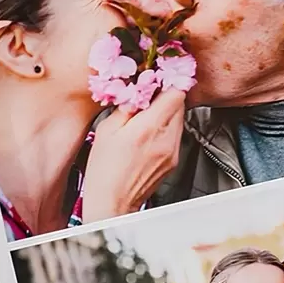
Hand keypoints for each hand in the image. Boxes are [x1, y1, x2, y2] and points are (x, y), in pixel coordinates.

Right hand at [83, 88, 185, 222]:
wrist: (112, 203)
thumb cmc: (104, 171)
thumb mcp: (106, 131)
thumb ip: (126, 107)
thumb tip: (137, 89)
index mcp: (148, 129)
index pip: (175, 94)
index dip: (167, 82)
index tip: (156, 79)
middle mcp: (166, 139)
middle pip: (180, 104)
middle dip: (166, 96)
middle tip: (148, 97)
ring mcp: (173, 151)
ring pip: (179, 119)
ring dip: (166, 112)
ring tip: (146, 118)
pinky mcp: (174, 160)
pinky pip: (176, 134)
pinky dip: (166, 128)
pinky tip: (148, 134)